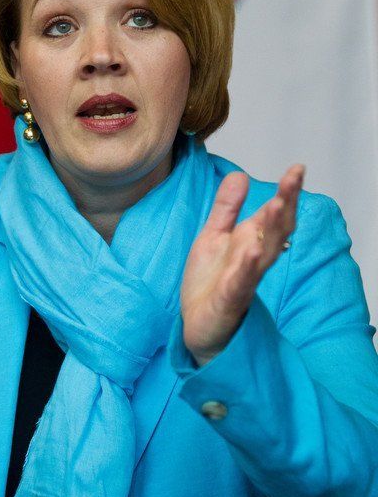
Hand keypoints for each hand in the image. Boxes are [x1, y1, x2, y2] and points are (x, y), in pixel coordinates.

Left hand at [181, 164, 303, 365]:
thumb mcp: (214, 237)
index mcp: (250, 242)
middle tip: (294, 180)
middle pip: (275, 231)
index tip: (297, 169)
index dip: (286, 193)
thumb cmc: (210, 283)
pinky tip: (251, 251)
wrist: (199, 327)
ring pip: (263, 255)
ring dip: (272, 232)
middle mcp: (253, 260)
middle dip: (285, 205)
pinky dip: (247, 268)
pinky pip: (240, 283)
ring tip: (278, 206)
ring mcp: (243, 281)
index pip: (272, 215)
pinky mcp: (229, 301)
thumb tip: (240, 174)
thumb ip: (227, 209)